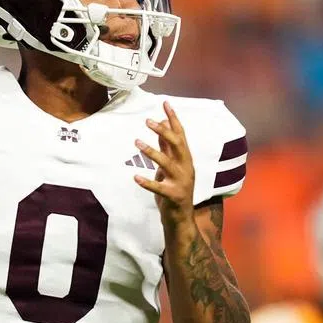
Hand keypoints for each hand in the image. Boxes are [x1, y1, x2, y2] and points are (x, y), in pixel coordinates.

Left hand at [134, 102, 194, 228]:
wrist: (181, 219)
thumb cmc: (175, 190)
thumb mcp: (171, 166)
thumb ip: (167, 148)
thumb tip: (162, 125)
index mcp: (186, 159)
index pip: (181, 135)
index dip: (173, 119)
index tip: (165, 103)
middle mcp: (186, 168)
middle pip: (177, 145)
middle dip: (164, 131)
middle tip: (148, 121)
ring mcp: (181, 182)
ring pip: (167, 164)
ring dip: (152, 152)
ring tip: (137, 142)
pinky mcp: (173, 196)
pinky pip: (159, 187)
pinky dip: (147, 182)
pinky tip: (135, 177)